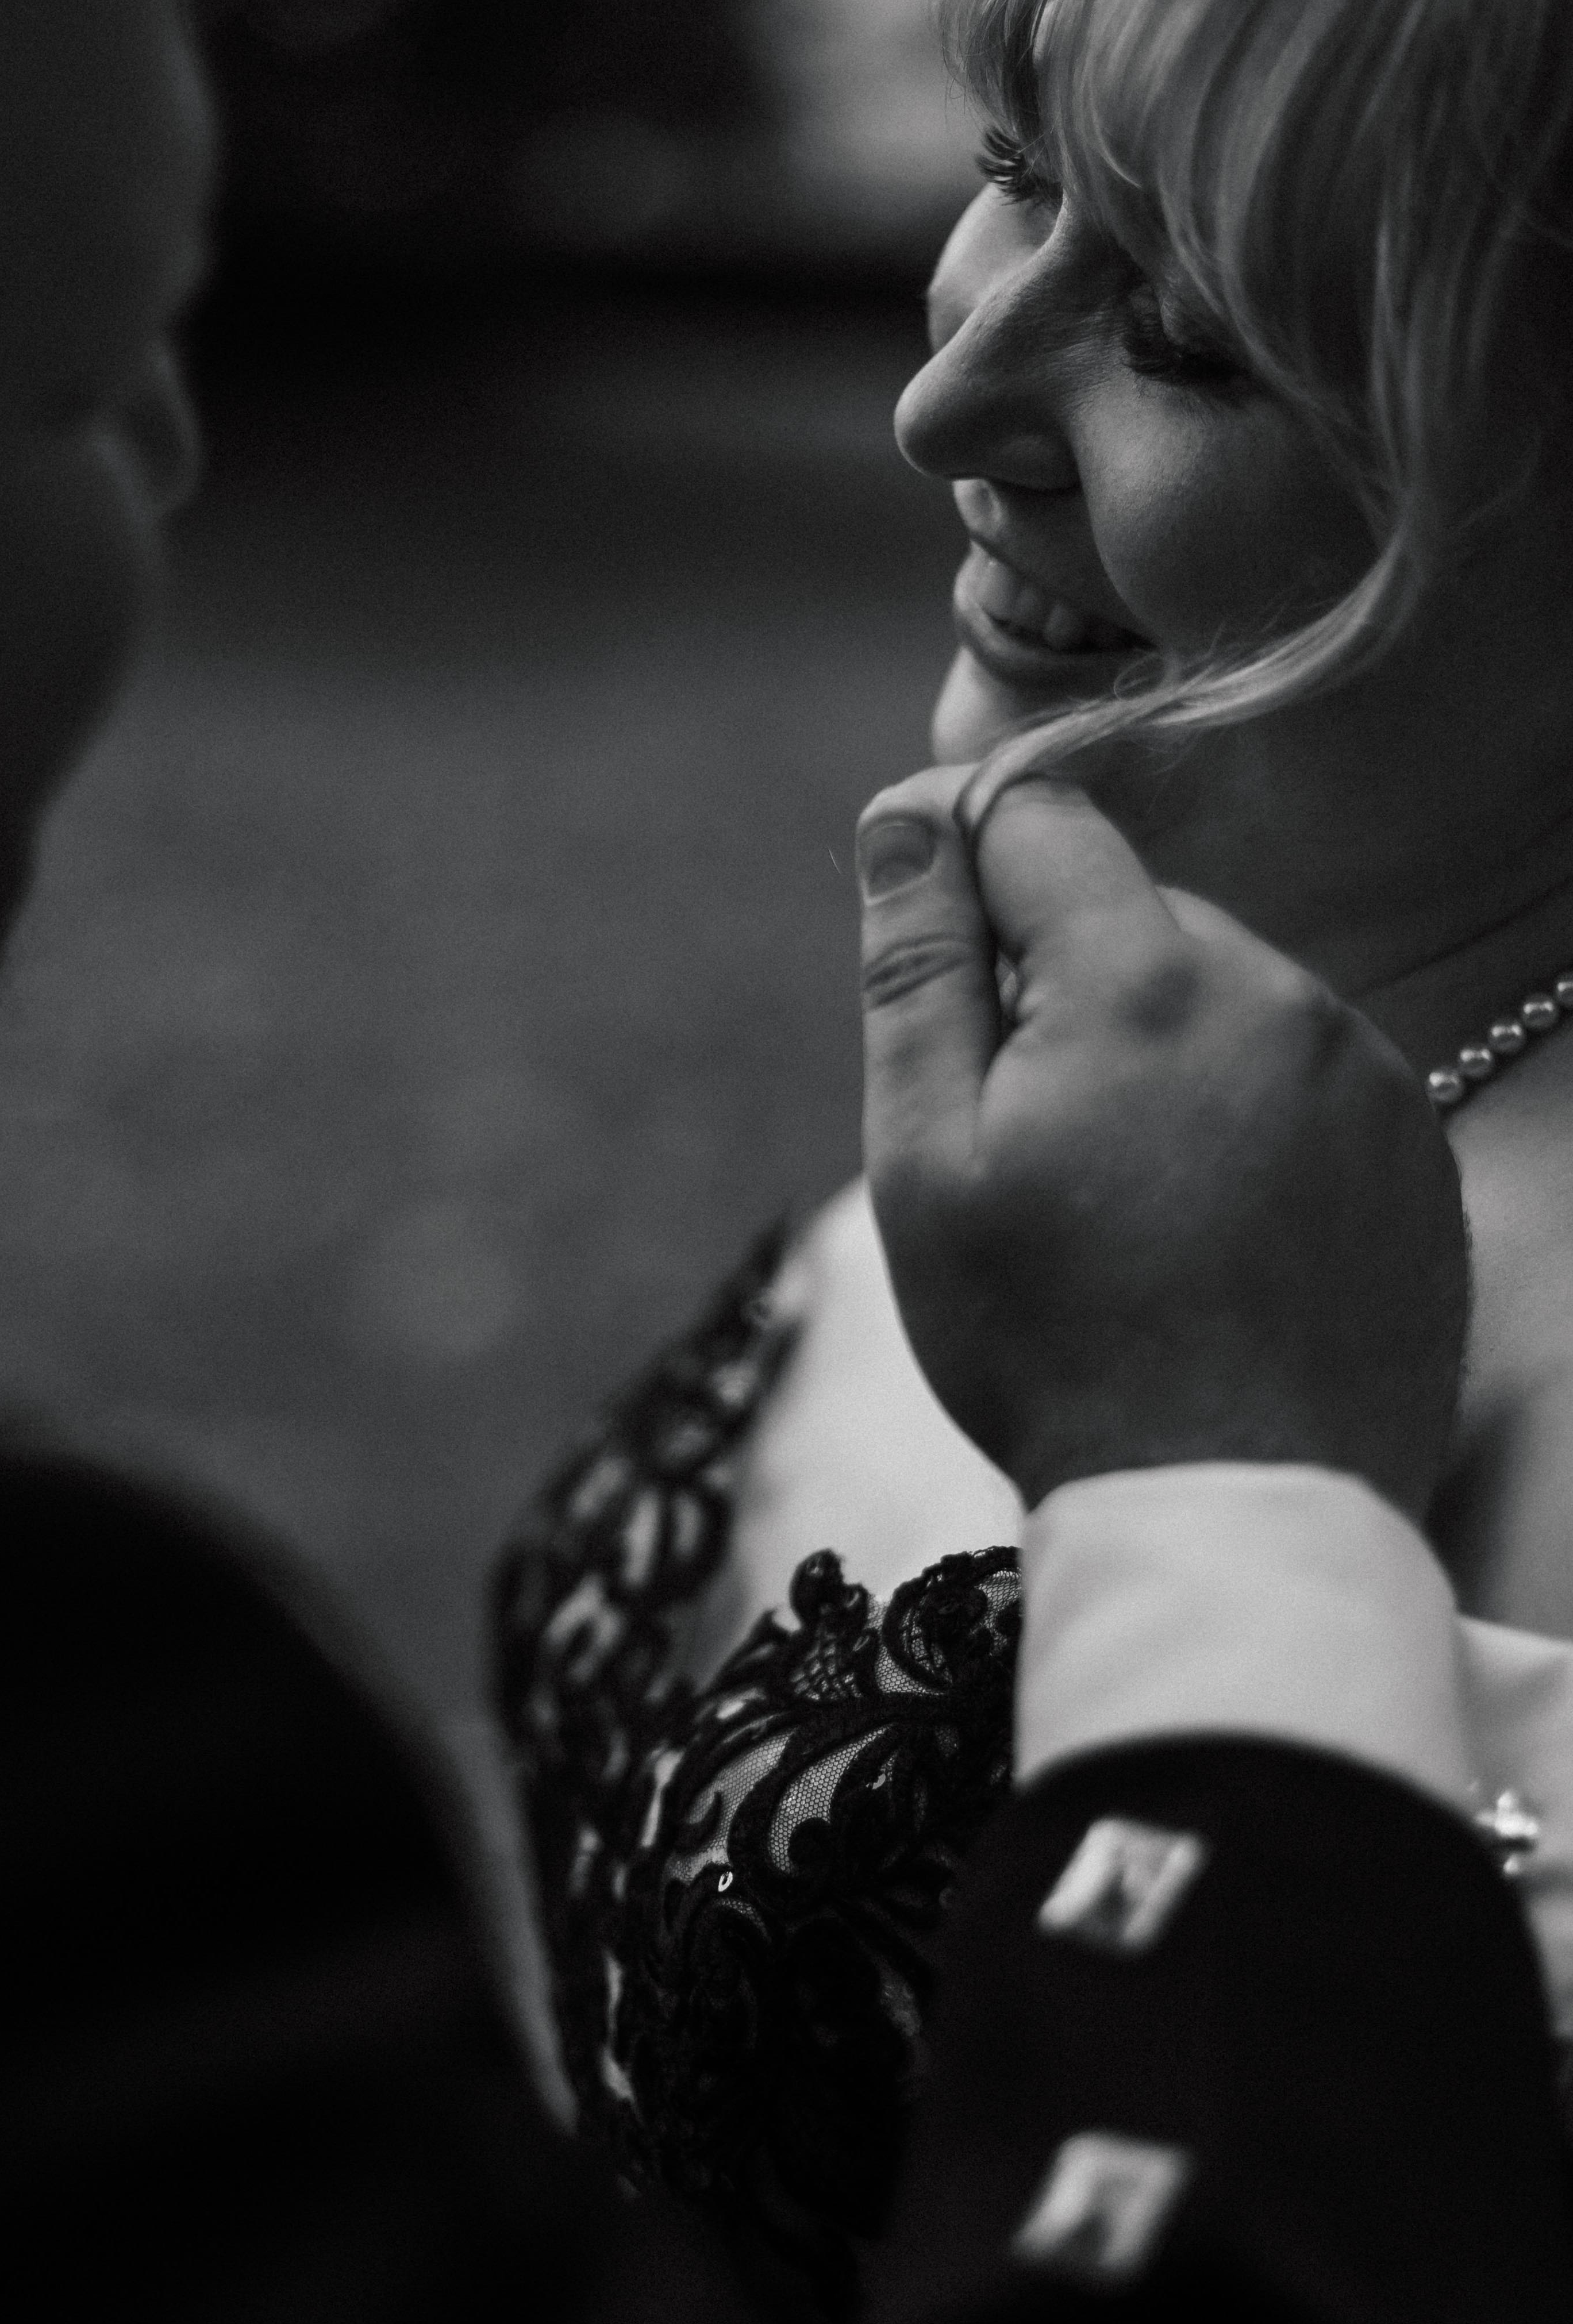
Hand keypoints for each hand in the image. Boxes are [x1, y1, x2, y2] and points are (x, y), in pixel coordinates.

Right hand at [857, 770, 1467, 1518]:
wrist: (1235, 1512)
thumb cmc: (1052, 1346)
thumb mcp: (929, 1161)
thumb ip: (918, 968)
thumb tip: (908, 811)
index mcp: (1144, 981)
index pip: (1041, 821)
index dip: (968, 872)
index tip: (941, 968)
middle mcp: (1279, 995)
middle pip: (1135, 914)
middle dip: (1067, 988)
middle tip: (1031, 1144)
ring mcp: (1365, 1072)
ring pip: (1222, 997)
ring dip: (1159, 1056)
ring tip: (1127, 1208)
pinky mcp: (1415, 1148)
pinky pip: (1303, 1079)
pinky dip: (1244, 1124)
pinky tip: (1209, 1235)